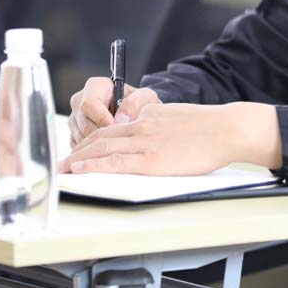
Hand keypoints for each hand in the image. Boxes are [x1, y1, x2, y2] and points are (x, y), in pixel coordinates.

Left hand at [60, 102, 282, 175]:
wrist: (226, 129)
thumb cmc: (210, 127)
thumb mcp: (178, 117)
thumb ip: (159, 124)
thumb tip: (150, 135)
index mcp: (148, 117)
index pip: (111, 128)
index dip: (91, 140)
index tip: (79, 150)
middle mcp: (141, 126)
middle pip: (100, 137)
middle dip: (78, 151)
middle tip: (62, 162)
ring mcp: (145, 143)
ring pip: (102, 149)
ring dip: (78, 160)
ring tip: (62, 169)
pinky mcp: (152, 160)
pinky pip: (115, 163)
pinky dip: (93, 166)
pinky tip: (79, 171)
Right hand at [66, 77, 161, 148]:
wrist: (137, 116)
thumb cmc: (139, 104)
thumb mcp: (145, 98)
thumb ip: (135, 103)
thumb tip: (120, 119)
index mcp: (94, 87)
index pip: (88, 103)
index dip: (102, 118)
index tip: (116, 128)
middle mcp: (79, 101)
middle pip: (84, 124)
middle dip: (103, 135)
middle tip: (121, 139)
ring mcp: (74, 119)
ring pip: (81, 139)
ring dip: (100, 145)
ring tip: (117, 142)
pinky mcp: (74, 135)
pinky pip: (80, 149)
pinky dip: (95, 153)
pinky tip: (109, 147)